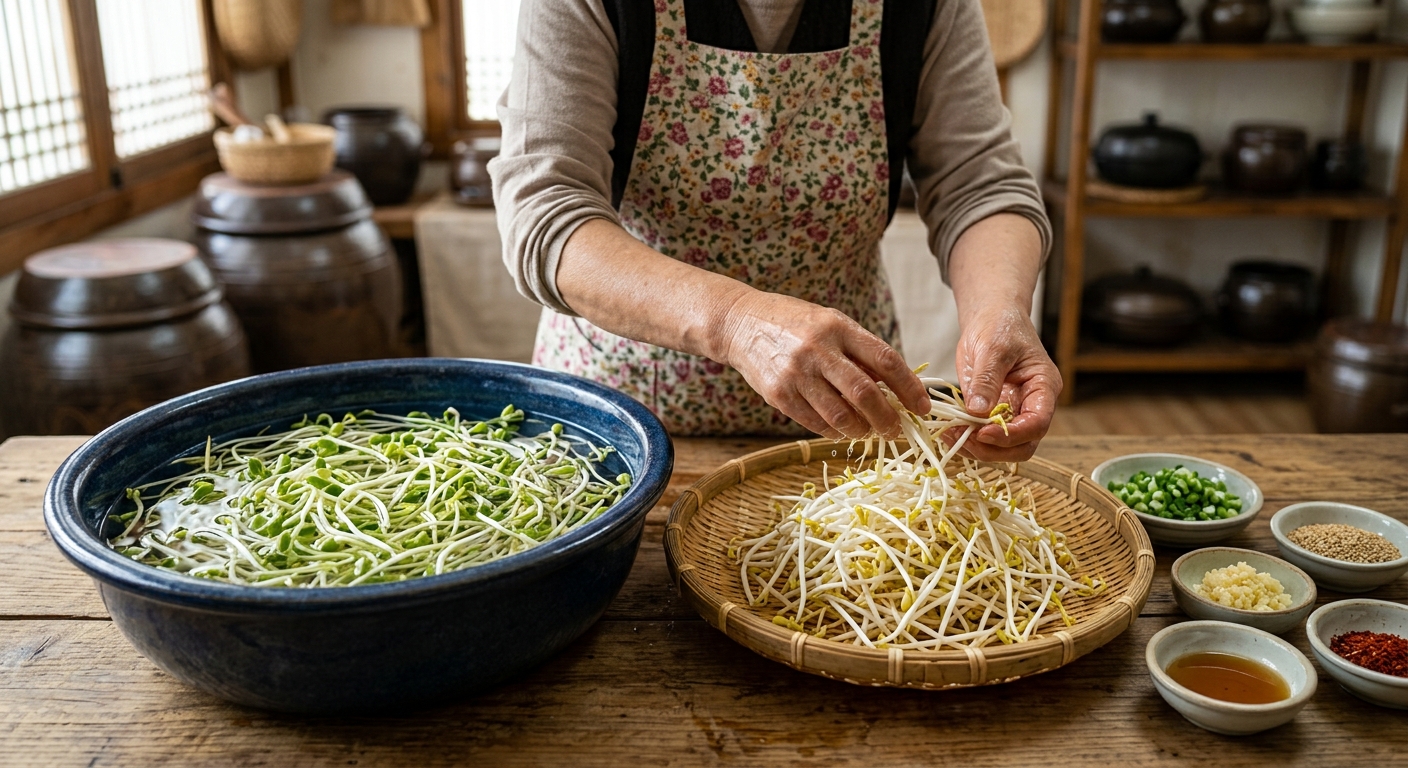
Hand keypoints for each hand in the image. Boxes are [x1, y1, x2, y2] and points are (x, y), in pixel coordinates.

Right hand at [717, 290, 930, 438]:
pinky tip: (842, 430)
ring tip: (868, 431)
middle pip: (864, 393)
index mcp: (838, 327)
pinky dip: (834, 432)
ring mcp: (796, 374)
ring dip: (862, 430)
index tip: (922, 406)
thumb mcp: (831, 323)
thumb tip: (895, 387)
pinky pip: (815, 423)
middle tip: (897, 430)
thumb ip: (860, 352)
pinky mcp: (779, 395)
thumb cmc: (795, 324)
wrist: (741, 323)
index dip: (909, 387)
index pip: (885, 360)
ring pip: (841, 415)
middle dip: (887, 418)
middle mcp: (818, 350)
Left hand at [947, 307, 1060, 461]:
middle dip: (993, 449)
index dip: (1012, 435)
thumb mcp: (993, 348)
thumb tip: (978, 412)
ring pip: (1003, 448)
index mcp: (1043, 387)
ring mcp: (1013, 413)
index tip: (983, 433)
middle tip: (963, 439)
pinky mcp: (993, 415)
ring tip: (951, 434)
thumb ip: (987, 380)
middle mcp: (1032, 405)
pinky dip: (967, 440)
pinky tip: (950, 431)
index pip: (1037, 423)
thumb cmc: (1000, 326)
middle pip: (1023, 445)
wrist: (991, 319)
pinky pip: (985, 437)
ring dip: (977, 448)